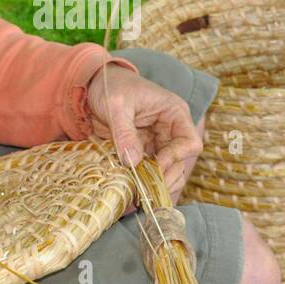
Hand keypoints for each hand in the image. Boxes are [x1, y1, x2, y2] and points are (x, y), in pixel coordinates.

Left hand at [84, 65, 202, 202]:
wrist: (94, 85)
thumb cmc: (111, 86)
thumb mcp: (116, 105)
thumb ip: (124, 132)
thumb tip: (133, 162)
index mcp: (174, 113)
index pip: (190, 142)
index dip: (175, 158)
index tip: (154, 168)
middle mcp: (171, 130)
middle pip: (180, 163)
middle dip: (165, 179)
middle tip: (145, 192)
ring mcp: (158, 143)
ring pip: (166, 172)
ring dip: (155, 186)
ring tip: (139, 198)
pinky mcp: (143, 152)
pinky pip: (149, 172)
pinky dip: (143, 184)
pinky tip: (133, 195)